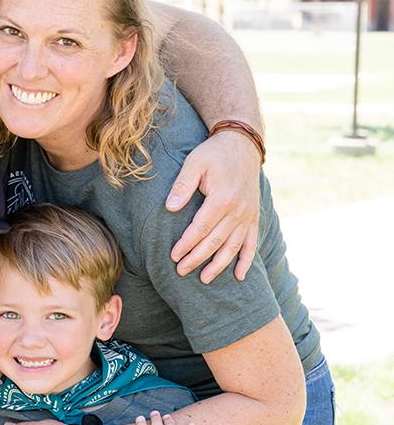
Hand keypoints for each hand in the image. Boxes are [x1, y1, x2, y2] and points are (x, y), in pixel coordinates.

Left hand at [165, 131, 260, 282]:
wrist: (243, 145)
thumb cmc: (213, 153)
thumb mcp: (195, 163)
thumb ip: (182, 185)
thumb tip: (170, 207)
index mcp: (222, 198)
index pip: (201, 228)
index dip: (187, 244)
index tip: (173, 255)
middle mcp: (238, 211)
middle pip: (215, 241)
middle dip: (197, 259)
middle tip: (181, 271)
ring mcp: (248, 216)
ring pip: (233, 247)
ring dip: (219, 265)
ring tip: (205, 279)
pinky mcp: (254, 217)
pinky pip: (252, 244)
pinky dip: (246, 261)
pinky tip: (240, 277)